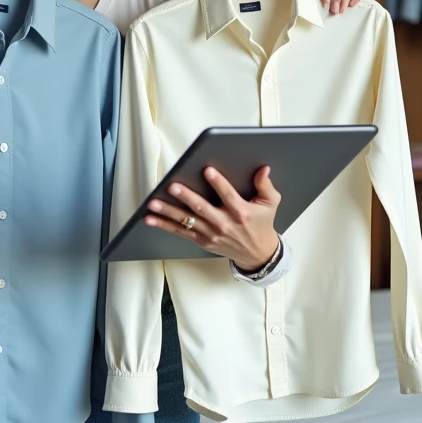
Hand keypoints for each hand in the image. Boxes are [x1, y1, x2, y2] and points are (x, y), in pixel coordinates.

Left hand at [145, 166, 281, 271]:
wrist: (257, 253)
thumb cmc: (262, 223)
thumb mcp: (271, 203)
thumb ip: (265, 185)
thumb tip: (262, 169)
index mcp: (241, 212)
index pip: (228, 195)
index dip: (218, 183)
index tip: (207, 170)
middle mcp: (224, 223)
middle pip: (202, 208)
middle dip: (186, 197)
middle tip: (173, 187)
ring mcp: (211, 233)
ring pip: (187, 220)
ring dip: (168, 212)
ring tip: (153, 203)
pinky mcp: (202, 240)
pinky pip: (181, 231)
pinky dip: (164, 225)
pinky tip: (150, 219)